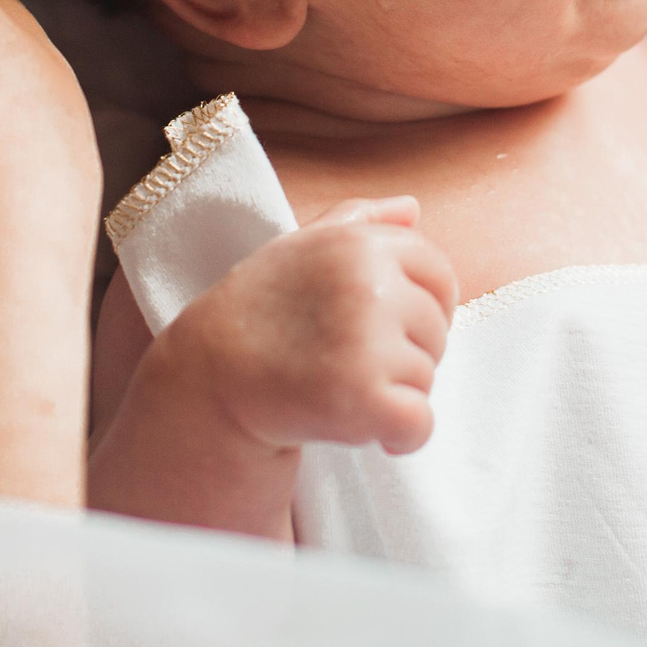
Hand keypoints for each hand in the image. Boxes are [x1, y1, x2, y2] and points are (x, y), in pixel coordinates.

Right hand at [162, 197, 457, 455]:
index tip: (385, 329)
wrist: (207, 380)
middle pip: (437, 329)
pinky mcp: (361, 398)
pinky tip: (369, 430)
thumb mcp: (299, 247)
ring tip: (339, 387)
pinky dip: (402, 437)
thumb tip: (412, 208)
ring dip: (393, 394)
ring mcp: (365, 343)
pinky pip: (419, 423)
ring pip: (426, 377)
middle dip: (404, 353)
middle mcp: (368, 285)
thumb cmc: (259, 311)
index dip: (422, 308)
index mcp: (361, 244)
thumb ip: (358, 219)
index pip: (439, 275)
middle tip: (347, 362)